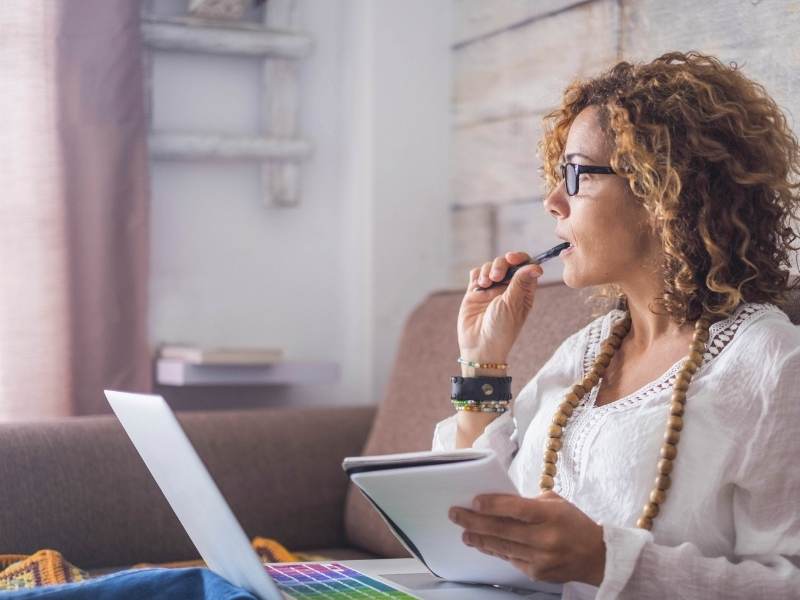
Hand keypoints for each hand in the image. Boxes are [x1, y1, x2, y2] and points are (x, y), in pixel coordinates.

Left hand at [448, 491, 605, 585]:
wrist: (597, 556)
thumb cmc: (574, 523)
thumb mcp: (557, 503)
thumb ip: (529, 502)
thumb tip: (500, 502)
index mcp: (551, 515)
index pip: (516, 509)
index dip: (493, 505)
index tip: (474, 501)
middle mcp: (545, 538)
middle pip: (502, 529)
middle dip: (475, 521)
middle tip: (456, 515)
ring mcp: (540, 558)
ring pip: (502, 547)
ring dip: (479, 539)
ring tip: (464, 532)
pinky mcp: (537, 573)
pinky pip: (510, 559)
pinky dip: (495, 550)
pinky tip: (483, 544)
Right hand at [457, 251, 542, 363]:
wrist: (480, 345)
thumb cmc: (501, 329)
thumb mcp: (513, 304)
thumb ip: (520, 282)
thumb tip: (536, 266)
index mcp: (523, 291)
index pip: (525, 266)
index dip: (520, 258)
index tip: (512, 258)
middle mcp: (508, 288)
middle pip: (507, 263)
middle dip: (501, 264)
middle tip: (496, 277)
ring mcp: (491, 289)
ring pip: (490, 266)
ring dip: (487, 270)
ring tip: (485, 284)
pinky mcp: (475, 292)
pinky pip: (476, 274)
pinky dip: (477, 275)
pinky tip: (478, 286)